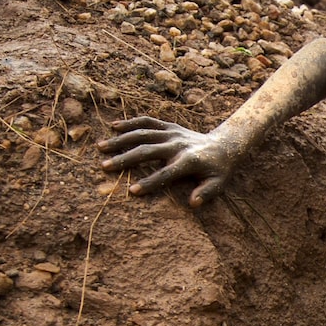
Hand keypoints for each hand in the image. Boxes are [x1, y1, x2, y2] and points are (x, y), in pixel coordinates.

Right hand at [99, 117, 239, 202]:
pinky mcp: (169, 126)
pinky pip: (147, 121)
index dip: (149, 183)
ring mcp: (173, 133)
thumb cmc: (218, 170)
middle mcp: (178, 144)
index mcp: (189, 161)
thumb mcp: (218, 184)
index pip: (166, 174)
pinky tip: (113, 127)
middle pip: (147, 151)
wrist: (225, 144)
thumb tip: (193, 203)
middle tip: (104, 167)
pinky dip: (130, 123)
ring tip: (101, 147)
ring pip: (143, 133)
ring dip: (121, 140)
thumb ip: (206, 193)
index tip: (131, 191)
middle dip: (125, 159)